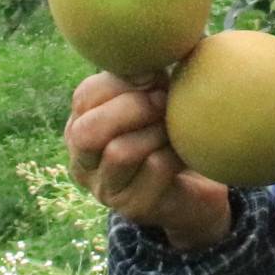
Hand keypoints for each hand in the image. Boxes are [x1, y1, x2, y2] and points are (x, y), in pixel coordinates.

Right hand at [64, 71, 229, 246]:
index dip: (121, 81)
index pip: (85, 97)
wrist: (194, 190)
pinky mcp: (135, 207)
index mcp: (79, 129)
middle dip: (131, 108)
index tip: (154, 77)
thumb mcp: (152, 101)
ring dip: (155, 132)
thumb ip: (143, 79)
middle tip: (163, 101)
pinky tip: (184, 150)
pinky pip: (154, 167)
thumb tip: (147, 67)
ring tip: (173, 128)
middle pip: (88, 131)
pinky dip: (175, 151)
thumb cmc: (167, 135)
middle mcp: (83, 163)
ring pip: (120, 151)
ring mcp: (105, 190)